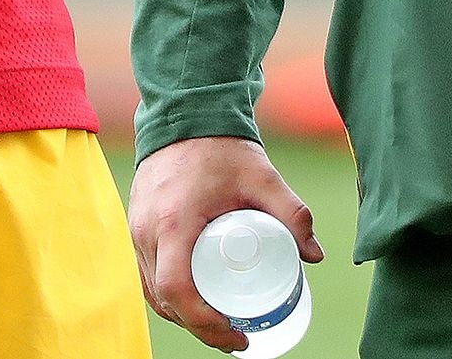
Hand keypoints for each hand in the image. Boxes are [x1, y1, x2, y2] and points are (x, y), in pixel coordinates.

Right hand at [128, 135, 323, 351]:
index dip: (204, 322)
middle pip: (164, 300)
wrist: (185, 115)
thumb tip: (315, 255)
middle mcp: (146, 232)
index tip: (235, 333)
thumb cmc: (220, 147)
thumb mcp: (261, 178)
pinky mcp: (136, 228)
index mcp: (172, 223)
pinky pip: (148, 275)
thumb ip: (292, 212)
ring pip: (153, 292)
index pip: (177, 290)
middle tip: (234, 337)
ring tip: (220, 324)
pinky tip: (194, 301)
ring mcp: (136, 231)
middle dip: (198, 327)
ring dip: (183, 315)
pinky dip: (169, 296)